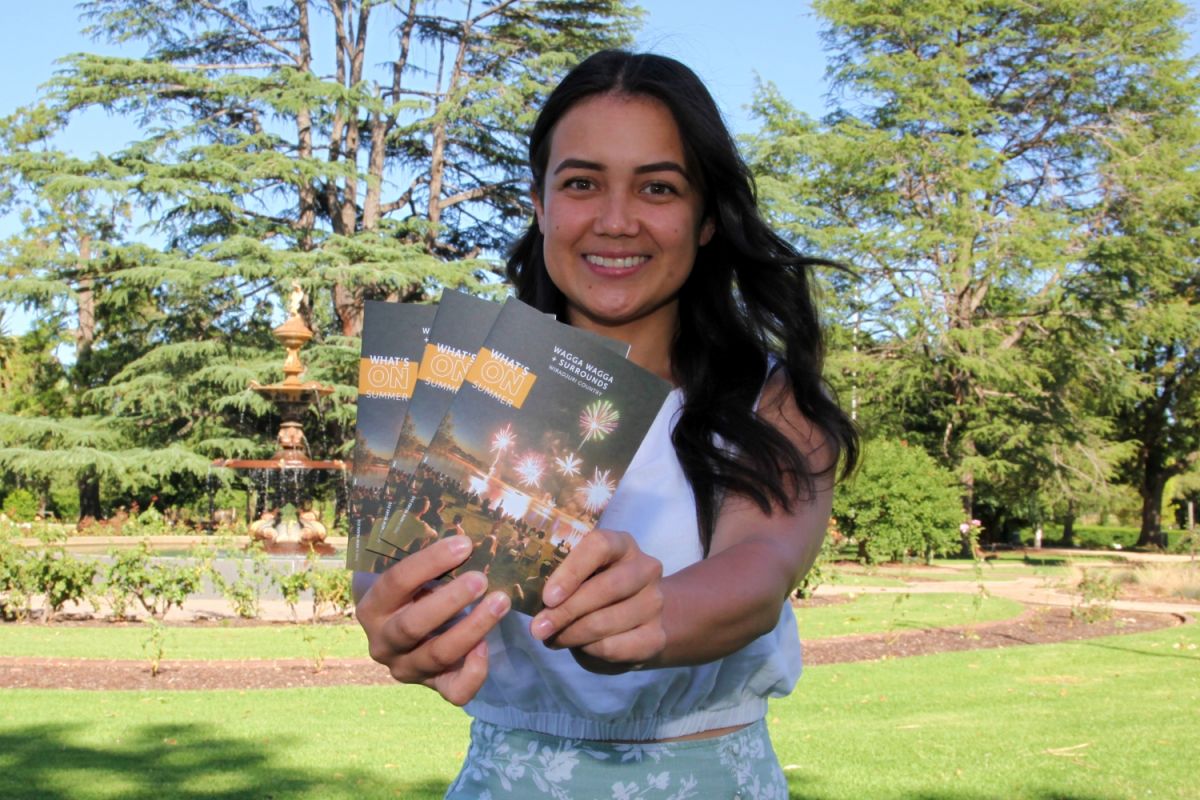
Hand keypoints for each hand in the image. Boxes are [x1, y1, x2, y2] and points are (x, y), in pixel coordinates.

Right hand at [355, 535, 510, 705]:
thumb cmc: (413, 590)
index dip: (430, 563)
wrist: (404, 628)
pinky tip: (487, 646)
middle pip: (413, 625)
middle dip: (450, 601)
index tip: (464, 545)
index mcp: (373, 607)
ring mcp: (407, 668)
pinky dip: (474, 672)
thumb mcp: (409, 571)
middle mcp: (383, 643)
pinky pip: (455, 691)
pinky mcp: (434, 687)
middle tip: (481, 580)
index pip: (396, 582)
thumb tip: (460, 532)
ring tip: (500, 602)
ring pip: (438, 655)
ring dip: (472, 628)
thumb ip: (425, 555)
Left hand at [529, 529, 664, 673]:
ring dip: (572, 634)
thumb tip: (538, 604)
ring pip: (606, 621)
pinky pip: (614, 647)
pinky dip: (589, 650)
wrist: (635, 622)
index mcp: (622, 545)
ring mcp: (654, 603)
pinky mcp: (656, 636)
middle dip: (566, 611)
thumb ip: (562, 583)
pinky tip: (580, 646)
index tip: (547, 597)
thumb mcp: (580, 578)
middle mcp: (645, 569)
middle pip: (606, 587)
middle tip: (538, 628)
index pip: (600, 546)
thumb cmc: (594, 592)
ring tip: (552, 638)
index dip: (572, 571)